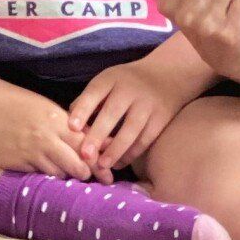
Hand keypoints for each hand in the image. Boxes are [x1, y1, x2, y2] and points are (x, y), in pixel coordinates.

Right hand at [0, 84, 93, 180]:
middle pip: (76, 165)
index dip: (99, 160)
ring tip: (74, 175)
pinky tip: (51, 173)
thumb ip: (69, 126)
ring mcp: (27, 153)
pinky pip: (37, 175)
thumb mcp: (48, 108)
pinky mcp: (13, 163)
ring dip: (67, 176)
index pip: (86, 146)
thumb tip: (94, 141)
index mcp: (57, 121)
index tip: (109, 171)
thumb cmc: (19, 103)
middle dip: (88, 174)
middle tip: (97, 179)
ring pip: (57, 174)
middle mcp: (44, 139)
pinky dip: (46, 175)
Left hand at [68, 61, 188, 174]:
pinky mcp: (162, 117)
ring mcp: (148, 103)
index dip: (83, 109)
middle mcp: (131, 89)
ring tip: (102, 165)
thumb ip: (89, 101)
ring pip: (132, 129)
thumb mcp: (108, 82)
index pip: (95, 92)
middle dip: (98, 135)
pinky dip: (132, 153)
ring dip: (116, 149)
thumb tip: (72, 129)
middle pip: (113, 112)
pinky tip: (119, 163)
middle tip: (85, 155)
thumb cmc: (127, 83)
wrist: (168, 75)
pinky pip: (146, 138)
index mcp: (112, 78)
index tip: (72, 128)